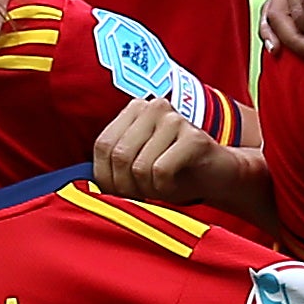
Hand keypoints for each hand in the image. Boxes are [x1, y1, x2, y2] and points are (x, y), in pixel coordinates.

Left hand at [92, 94, 219, 201]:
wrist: (219, 176)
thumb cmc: (173, 173)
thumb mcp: (135, 165)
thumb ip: (112, 165)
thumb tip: (85, 184)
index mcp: (134, 109)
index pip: (103, 145)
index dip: (106, 177)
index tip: (120, 193)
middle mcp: (153, 106)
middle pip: (120, 156)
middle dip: (126, 187)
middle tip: (141, 196)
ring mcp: (175, 119)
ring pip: (139, 166)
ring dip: (147, 189)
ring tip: (160, 188)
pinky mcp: (194, 137)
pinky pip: (161, 171)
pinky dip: (164, 188)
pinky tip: (174, 185)